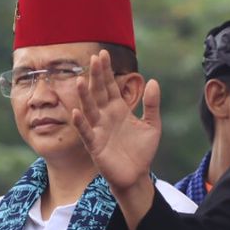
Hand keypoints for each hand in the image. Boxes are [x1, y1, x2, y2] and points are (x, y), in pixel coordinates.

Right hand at [71, 48, 161, 201]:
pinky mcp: (95, 145)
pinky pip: (86, 132)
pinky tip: (76, 112)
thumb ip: (152, 104)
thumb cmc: (142, 151)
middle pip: (99, 92)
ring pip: (89, 109)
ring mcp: (98, 130)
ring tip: (80, 80)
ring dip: (84, 96)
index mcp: (118, 109)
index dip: (106, 70)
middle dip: (96, 76)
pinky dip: (81, 123)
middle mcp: (106, 116)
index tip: (103, 53)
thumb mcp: (152, 125)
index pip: (110, 86)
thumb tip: (153, 81)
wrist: (137, 176)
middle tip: (94, 58)